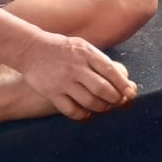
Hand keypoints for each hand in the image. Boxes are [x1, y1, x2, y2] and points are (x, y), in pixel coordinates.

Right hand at [16, 31, 137, 119]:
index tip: (130, 93)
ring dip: (101, 107)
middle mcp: (75, 67)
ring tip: (103, 106)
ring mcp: (63, 81)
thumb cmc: (61, 48)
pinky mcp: (51, 93)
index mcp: (85, 53)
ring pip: (89, 102)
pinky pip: (71, 110)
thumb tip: (122, 78)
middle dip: (114, 98)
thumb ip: (99, 60)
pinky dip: (82, 115)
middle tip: (117, 101)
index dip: (123, 84)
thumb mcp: (82, 46)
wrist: (31, 49)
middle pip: (102, 89)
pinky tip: (86, 112)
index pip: (110, 70)